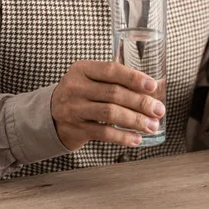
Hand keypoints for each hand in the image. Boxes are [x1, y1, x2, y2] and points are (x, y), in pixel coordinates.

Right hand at [51, 61, 165, 150]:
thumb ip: (118, 80)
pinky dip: (123, 137)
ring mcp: (74, 109)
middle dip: (141, 103)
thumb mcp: (93, 79)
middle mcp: (76, 87)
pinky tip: (137, 139)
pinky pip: (103, 133)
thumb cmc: (82, 94)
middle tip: (159, 110)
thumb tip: (157, 86)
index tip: (152, 86)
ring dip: (136, 121)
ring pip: (110, 114)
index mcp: (83, 69)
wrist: (49, 115)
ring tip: (152, 125)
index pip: (111, 70)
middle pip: (114, 93)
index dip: (133, 78)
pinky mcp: (75, 129)